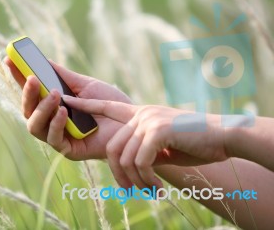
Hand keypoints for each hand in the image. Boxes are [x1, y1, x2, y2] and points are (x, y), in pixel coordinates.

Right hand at [4, 57, 131, 159]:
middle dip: (27, 94)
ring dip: (41, 109)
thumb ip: (62, 75)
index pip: (31, 92)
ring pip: (34, 126)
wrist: (133, 122)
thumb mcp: (84, 84)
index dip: (18, 77)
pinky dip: (55, 124)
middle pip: (27, 110)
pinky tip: (63, 110)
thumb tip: (42, 60)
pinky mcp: (68, 150)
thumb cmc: (109, 103)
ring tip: (54, 94)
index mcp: (53, 105)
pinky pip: (53, 139)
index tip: (9, 59)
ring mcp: (58, 136)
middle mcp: (51, 121)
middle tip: (33, 78)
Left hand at [62, 96, 228, 188]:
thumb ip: (144, 147)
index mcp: (141, 114)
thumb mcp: (164, 144)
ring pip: (125, 158)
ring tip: (151, 191)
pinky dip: (146, 179)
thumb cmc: (195, 142)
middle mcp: (141, 114)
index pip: (106, 107)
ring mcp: (148, 120)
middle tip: (133, 191)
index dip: (86, 106)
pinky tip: (158, 188)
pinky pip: (140, 161)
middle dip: (119, 176)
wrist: (224, 136)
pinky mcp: (158, 130)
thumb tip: (130, 164)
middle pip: (112, 148)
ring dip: (136, 182)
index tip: (67, 99)